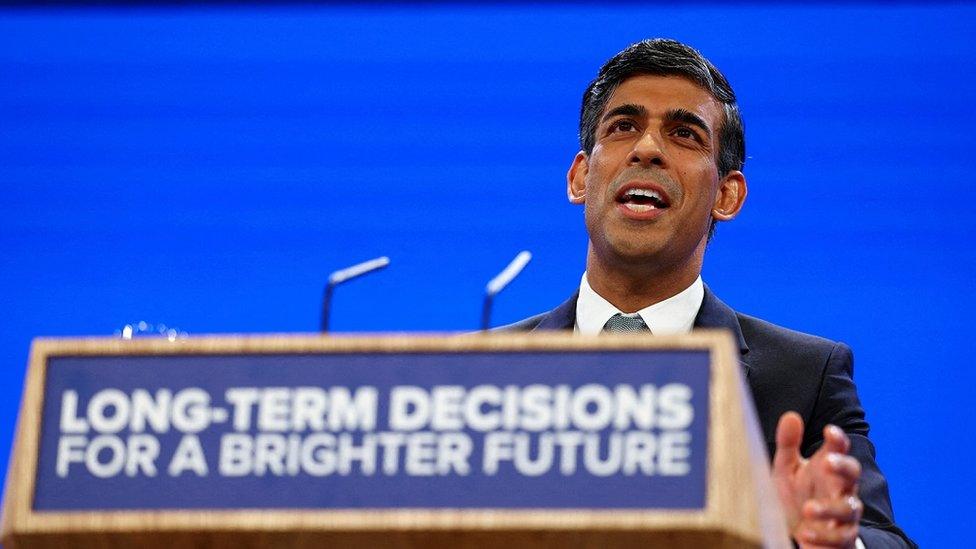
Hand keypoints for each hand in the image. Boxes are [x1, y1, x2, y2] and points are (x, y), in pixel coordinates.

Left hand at [772, 411, 862, 547]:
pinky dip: (825, 535)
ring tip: (808, 509)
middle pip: (853, 473)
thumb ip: (788, 444)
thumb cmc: (797, 495)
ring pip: (849, 508)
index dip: (837, 439)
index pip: (838, 449)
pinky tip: (806, 532)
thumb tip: (791, 415)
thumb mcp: (787, 469)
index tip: (829, 430)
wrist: (800, 532)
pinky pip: (840, 538)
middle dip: (842, 466)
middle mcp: (842, 488)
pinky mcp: (842, 538)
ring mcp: (844, 514)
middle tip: (826, 461)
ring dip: (829, 508)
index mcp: (828, 467)